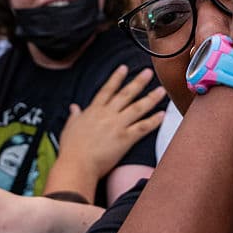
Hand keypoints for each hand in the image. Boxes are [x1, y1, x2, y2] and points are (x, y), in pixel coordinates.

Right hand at [47, 65, 164, 200]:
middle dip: (138, 82)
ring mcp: (117, 125)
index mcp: (94, 111)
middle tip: (148, 72)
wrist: (77, 164)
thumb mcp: (69, 127)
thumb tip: (74, 108)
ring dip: (151, 98)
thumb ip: (74, 116)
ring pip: (138, 108)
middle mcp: (107, 114)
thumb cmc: (71, 149)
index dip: (116, 78)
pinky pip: (142, 127)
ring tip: (161, 91)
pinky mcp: (125, 139)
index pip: (107, 90)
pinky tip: (162, 115)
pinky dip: (153, 121)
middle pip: (126, 94)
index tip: (124, 68)